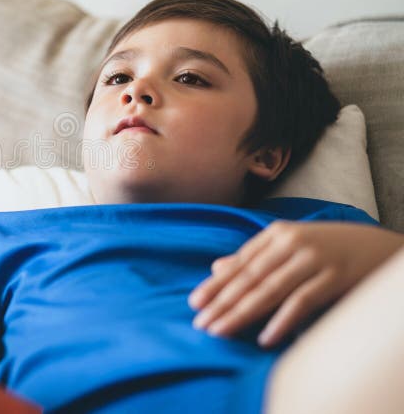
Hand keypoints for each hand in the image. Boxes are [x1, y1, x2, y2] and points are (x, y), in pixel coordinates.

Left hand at [187, 219, 403, 347]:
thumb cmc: (325, 247)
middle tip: (201, 323)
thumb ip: (253, 256)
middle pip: (250, 278)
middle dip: (222, 302)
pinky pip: (303, 301)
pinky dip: (282, 320)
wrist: (377, 245)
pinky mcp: (335, 276)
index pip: (240, 263)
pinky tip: (265, 338)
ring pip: (270, 290)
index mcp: (276, 234)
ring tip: (221, 331)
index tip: (194, 303)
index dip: (216, 284)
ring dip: (242, 313)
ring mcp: (313, 259)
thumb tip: (215, 267)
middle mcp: (291, 243)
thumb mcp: (288, 245)